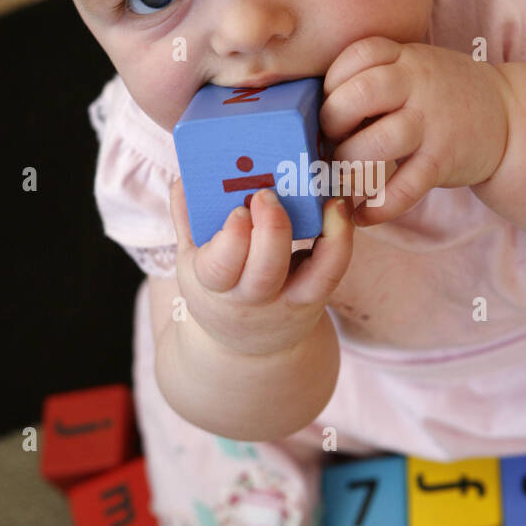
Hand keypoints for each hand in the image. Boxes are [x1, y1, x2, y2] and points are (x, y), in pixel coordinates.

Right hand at [169, 179, 354, 355]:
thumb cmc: (218, 291)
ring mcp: (289, 299)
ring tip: (323, 198)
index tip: (238, 211)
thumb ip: (187, 221)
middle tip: (268, 195)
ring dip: (324, 232)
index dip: (232, 240)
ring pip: (314, 274)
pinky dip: (341, 236)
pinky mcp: (316, 296)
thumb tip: (184, 179)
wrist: (248, 346)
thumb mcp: (192, 263)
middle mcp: (253, 298)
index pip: (221, 267)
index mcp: (214, 285)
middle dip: (270, 230)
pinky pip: (334, 268)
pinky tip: (338, 207)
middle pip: (265, 271)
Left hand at [320, 36, 509, 225]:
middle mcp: (419, 85)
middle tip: (330, 140)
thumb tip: (311, 111)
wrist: (508, 117)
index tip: (328, 104)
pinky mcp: (444, 160)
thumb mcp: (414, 67)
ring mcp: (432, 123)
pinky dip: (379, 207)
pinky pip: (405, 187)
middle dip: (332, 122)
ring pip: (378, 143)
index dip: (332, 83)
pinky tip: (361, 215)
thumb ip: (374, 76)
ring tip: (342, 175)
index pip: (357, 55)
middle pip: (360, 95)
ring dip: (349, 164)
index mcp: (406, 57)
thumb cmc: (442, 93)